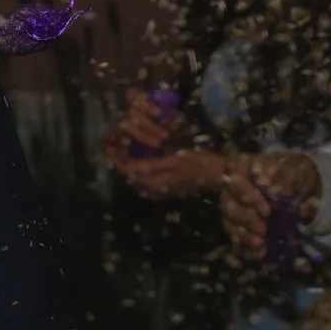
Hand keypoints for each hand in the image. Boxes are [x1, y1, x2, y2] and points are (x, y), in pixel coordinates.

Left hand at [102, 89, 223, 197]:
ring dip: (130, 160)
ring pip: (136, 174)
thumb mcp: (175, 160)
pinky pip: (146, 174)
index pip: (127, 171)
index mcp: (154, 183)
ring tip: (124, 144)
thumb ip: (150, 165)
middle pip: (129, 173)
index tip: (109, 142)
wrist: (221, 173)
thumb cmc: (200, 163)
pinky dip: (140, 164)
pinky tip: (141, 153)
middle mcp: (153, 189)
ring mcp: (159, 188)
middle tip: (115, 140)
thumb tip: (128, 167)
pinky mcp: (164, 185)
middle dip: (121, 158)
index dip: (116, 157)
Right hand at [217, 151, 319, 257]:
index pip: (238, 182)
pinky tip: (259, 251)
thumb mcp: (294, 171)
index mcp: (243, 167)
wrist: (294, 181)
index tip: (267, 212)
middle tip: (263, 230)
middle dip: (247, 219)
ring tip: (260, 245)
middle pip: (230, 203)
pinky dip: (246, 241)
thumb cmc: (293, 173)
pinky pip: (233, 230)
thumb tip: (277, 195)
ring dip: (244, 233)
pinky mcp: (235, 217)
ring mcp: (231, 201)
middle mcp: (231, 184)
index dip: (250, 198)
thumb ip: (286, 181)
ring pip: (230, 218)